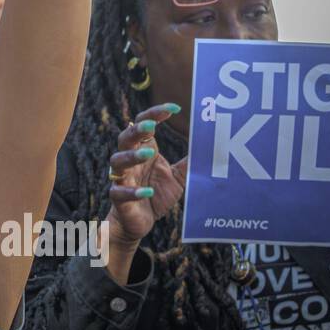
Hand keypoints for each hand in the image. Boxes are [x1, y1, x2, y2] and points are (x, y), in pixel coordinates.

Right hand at [105, 104, 186, 251]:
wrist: (140, 220)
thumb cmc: (156, 194)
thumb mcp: (178, 176)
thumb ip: (188, 162)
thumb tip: (211, 148)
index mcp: (143, 149)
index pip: (143, 124)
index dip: (155, 114)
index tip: (174, 108)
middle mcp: (129, 160)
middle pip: (126, 138)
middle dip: (137, 130)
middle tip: (152, 126)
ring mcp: (121, 178)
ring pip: (118, 161)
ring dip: (132, 156)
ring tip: (149, 153)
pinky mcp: (118, 198)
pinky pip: (120, 192)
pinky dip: (132, 191)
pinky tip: (147, 192)